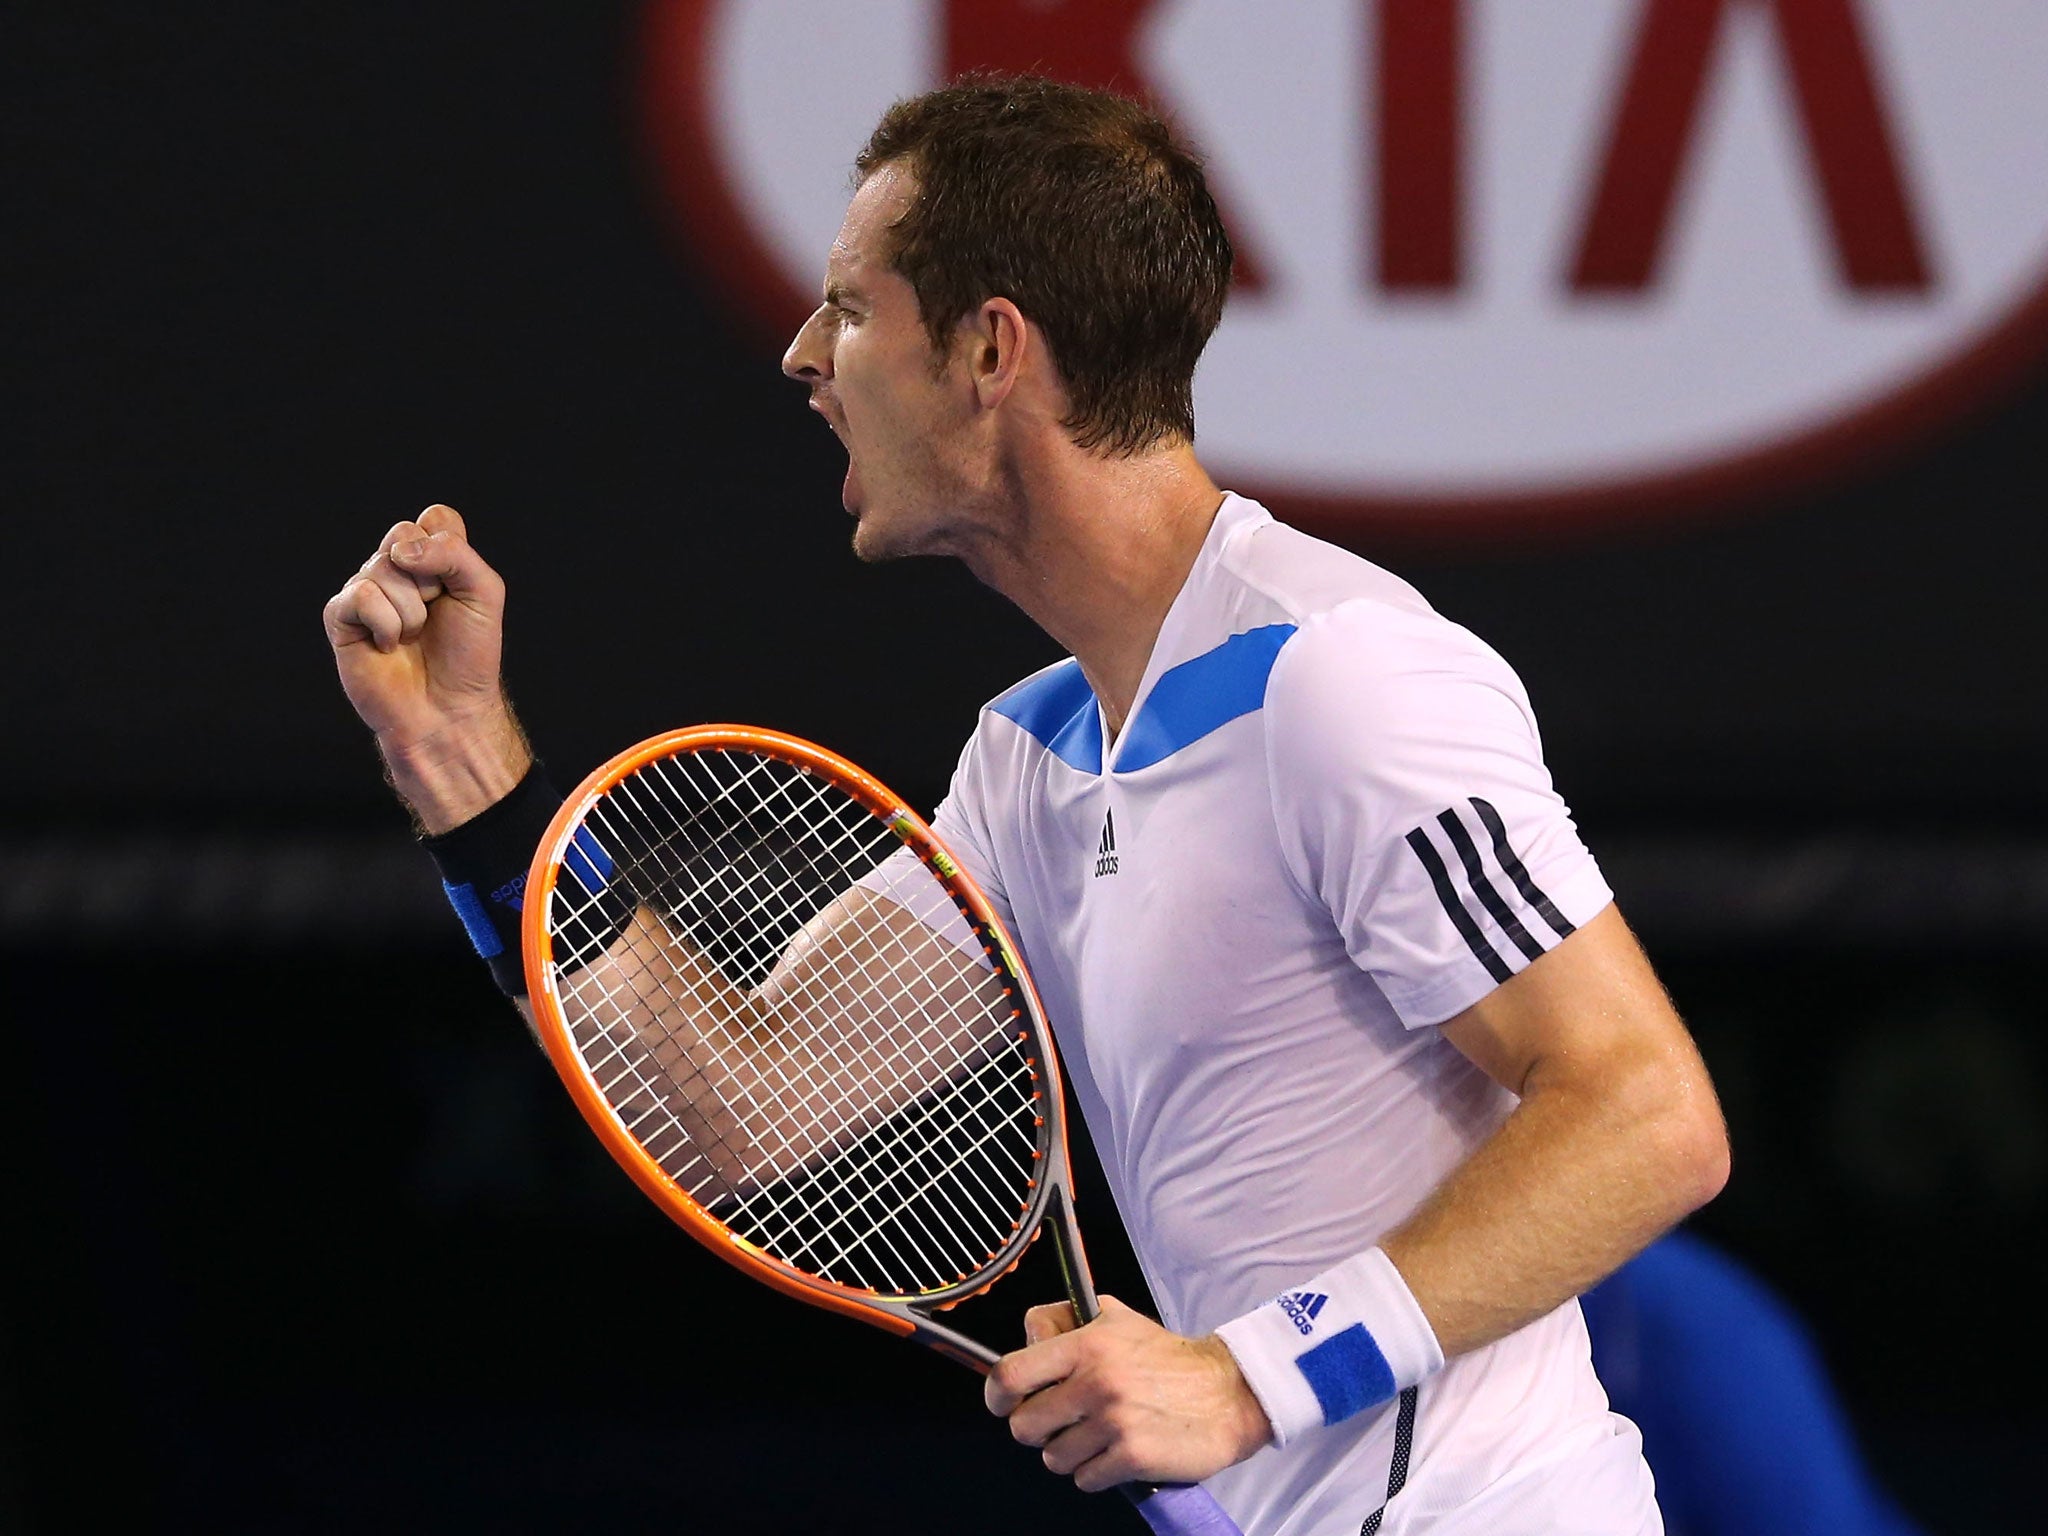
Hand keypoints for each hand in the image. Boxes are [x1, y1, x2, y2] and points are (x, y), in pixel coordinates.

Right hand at [322, 504, 528, 830]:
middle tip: (435, 614)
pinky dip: (385, 623)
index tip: (456, 585)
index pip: (435, 518)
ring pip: (382, 566)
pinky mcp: (341, 617)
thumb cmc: (468, 656)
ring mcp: (367, 592)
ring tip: (413, 637)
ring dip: (411, 610)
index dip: (448, 546)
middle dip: (430, 579)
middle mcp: (397, 570)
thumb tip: (399, 551)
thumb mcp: (483, 593)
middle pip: (403, 535)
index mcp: (432, 559)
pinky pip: (360, 595)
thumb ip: (454, 553)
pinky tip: (388, 646)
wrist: (447, 710)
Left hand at [984, 1296, 1271, 1492]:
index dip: (996, 1395)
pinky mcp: (1132, 1457)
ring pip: (1052, 1458)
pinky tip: (1118, 1452)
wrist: (1228, 1393)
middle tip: (1062, 1422)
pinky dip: (1097, 1472)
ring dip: (1070, 1453)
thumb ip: (1067, 1323)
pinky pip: (1084, 1479)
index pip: (1010, 1375)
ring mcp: (1114, 1422)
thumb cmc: (1167, 1359)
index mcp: (1086, 1344)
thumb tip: (1028, 1336)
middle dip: (1037, 1429)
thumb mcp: (1116, 1320)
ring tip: (1099, 1435)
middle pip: (1023, 1425)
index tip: (1002, 1403)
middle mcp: (1095, 1381)